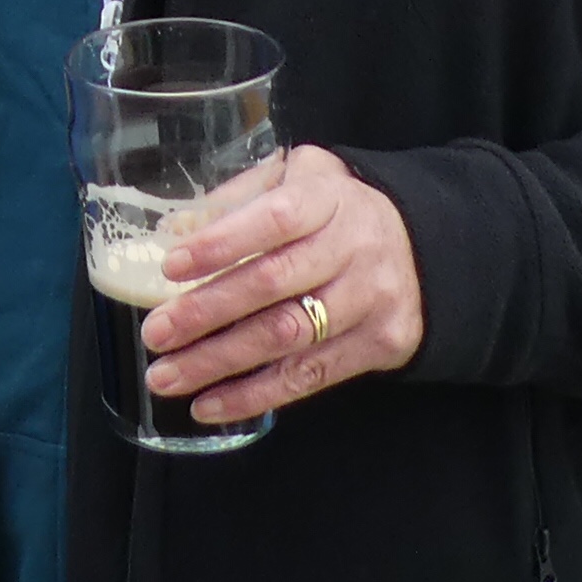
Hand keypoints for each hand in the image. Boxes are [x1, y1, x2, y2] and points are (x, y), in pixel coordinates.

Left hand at [139, 146, 424, 426]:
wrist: (426, 249)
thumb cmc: (337, 211)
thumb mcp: (300, 178)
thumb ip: (242, 195)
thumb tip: (174, 227)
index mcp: (328, 198)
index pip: (274, 218)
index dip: (222, 244)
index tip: (171, 266)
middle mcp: (354, 247)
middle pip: (273, 284)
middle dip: (207, 312)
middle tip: (155, 333)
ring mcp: (370, 299)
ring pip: (286, 337)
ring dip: (219, 361)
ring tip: (166, 376)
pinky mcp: (380, 345)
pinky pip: (308, 377)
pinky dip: (254, 395)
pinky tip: (209, 404)